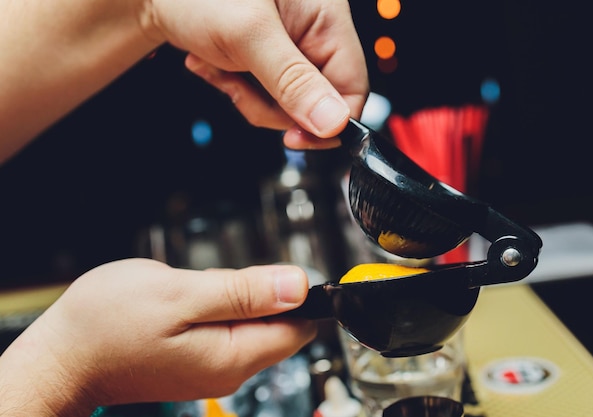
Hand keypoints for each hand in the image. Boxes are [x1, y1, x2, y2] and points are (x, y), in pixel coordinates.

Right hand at [0, 259, 315, 414]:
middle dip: (260, 294)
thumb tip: (299, 286)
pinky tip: (186, 302)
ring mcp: (214, 368)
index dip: (296, 294)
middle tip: (215, 281)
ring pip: (253, 323)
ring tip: (194, 291)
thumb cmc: (108, 325)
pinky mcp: (198, 361)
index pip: (300, 327)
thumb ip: (244, 291)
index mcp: (234, 355)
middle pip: (279, 325)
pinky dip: (217, 308)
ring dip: (235, 299)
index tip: (270, 272)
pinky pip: (227, 328)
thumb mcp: (180, 293)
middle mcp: (230, 369)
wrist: (62, 358)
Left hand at [149, 0, 368, 148]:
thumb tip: (333, 122)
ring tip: (220, 66)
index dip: (328, 121)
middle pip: (317, 104)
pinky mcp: (267, 61)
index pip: (352, 88)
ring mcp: (289, 49)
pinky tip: (214, 64)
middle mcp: (313, 34)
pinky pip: (264, 97)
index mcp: (326, 18)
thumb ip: (292, 80)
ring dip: (247, 96)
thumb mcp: (248, 35)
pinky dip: (235, 88)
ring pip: (286, 106)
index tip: (294, 137)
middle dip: (272, 106)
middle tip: (239, 85)